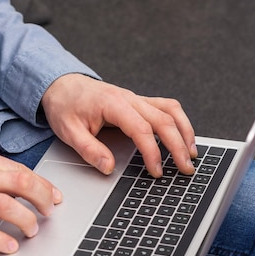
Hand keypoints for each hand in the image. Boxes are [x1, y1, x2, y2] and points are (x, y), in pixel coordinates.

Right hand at [0, 141, 61, 253]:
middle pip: (22, 184)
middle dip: (42, 199)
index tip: (54, 196)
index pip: (21, 170)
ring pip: (7, 207)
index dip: (43, 184)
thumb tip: (5, 173)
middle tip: (49, 213)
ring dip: (26, 221)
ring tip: (31, 232)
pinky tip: (10, 247)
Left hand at [41, 74, 197, 176]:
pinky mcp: (139, 102)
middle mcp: (130, 98)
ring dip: (185, 131)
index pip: (142, 130)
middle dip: (178, 146)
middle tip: (185, 168)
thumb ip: (89, 150)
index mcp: (113, 104)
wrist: (62, 85)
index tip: (157, 171)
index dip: (152, 153)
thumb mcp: (68, 131)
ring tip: (192, 154)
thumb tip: (108, 167)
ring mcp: (137, 98)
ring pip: (171, 111)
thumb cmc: (65, 105)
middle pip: (164, 120)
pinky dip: (179, 122)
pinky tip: (184, 137)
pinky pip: (166, 107)